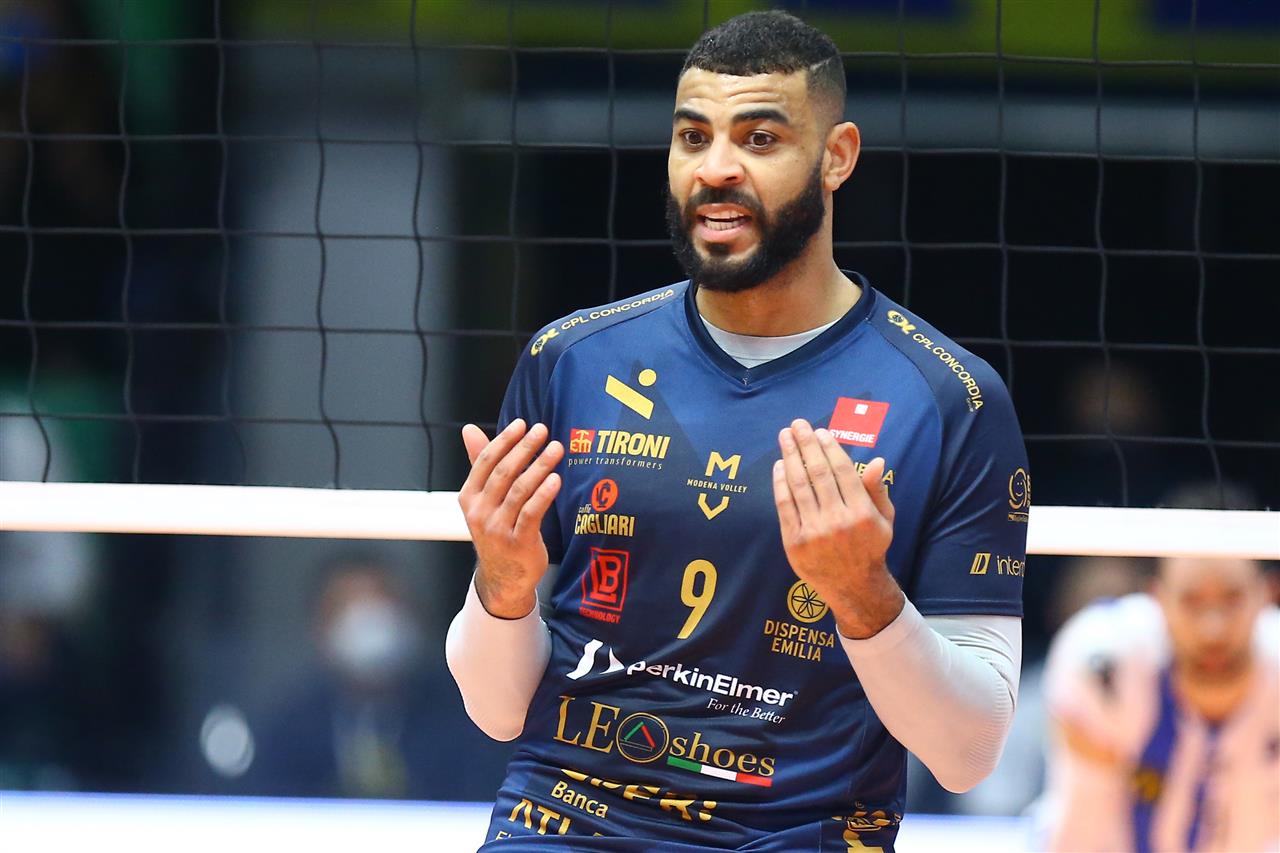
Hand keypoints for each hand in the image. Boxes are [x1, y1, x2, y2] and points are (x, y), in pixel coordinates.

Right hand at [459, 419, 563, 618]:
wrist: (502, 577)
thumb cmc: (496, 530)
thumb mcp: (483, 499)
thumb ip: (479, 464)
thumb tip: (468, 429)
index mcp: (469, 498)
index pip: (485, 462)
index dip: (504, 441)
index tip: (522, 424)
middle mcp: (480, 513)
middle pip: (504, 473)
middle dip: (525, 448)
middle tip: (542, 431)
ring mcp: (497, 529)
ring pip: (520, 490)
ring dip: (540, 466)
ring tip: (556, 449)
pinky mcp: (518, 542)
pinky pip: (532, 512)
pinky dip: (544, 494)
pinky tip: (555, 478)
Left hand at [772, 419, 903, 638]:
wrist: (852, 587)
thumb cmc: (869, 547)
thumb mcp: (884, 520)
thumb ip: (877, 490)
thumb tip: (877, 460)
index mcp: (862, 513)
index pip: (842, 471)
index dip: (830, 448)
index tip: (821, 432)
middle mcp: (838, 521)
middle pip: (818, 473)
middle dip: (806, 444)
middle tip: (797, 425)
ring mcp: (814, 531)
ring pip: (799, 485)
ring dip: (790, 456)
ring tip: (785, 436)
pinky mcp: (794, 541)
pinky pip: (785, 505)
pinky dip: (780, 482)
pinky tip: (779, 465)